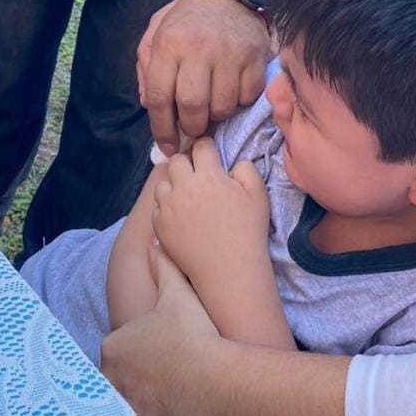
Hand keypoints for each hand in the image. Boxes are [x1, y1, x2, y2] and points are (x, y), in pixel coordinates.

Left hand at [101, 244, 220, 415]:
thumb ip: (163, 266)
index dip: (142, 352)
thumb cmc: (194, 338)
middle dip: (139, 381)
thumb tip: (155, 241)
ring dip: (143, 408)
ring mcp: (125, 415)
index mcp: (114, 347)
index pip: (120, 351)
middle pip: (120, 381)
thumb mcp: (178, 294)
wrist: (213, 388)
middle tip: (168, 380)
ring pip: (129, 410)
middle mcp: (111, 383)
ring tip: (169, 406)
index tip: (163, 355)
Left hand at [138, 0, 269, 155]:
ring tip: (212, 105)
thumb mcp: (155, 32)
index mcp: (169, 44)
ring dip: (216, 116)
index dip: (161, 128)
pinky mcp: (255, 58)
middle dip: (191, 127)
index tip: (167, 146)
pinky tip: (232, 89)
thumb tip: (149, 106)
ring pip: (223, 107)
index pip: (160, 97)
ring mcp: (230, 54)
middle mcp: (199, 49)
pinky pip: (247, 97)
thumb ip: (146, 68)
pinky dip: (239, 102)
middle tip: (193, 126)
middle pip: (193, 107)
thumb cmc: (186, 18)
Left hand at [152, 139, 269, 291]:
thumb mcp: (258, 194)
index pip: (201, 146)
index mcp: (209, 175)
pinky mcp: (159, 225)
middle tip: (197, 177)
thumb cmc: (247, 230)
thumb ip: (246, 168)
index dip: (206, 148)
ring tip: (185, 198)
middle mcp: (184, 186)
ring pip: (162, 183)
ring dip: (173, 186)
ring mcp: (168, 206)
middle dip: (186, 163)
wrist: (229, 269)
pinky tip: (179, 218)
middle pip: (176, 160)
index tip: (209, 155)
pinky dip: (166, 209)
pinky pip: (157, 207)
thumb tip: (233, 163)